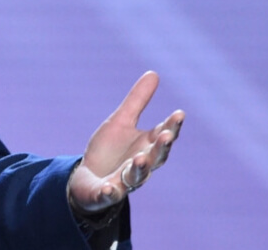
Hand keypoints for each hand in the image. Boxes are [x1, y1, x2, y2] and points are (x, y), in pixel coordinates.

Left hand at [69, 71, 183, 213]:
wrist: (88, 177)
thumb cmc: (110, 149)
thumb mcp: (121, 121)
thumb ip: (137, 101)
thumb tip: (154, 73)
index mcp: (146, 146)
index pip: (163, 135)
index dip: (172, 126)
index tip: (179, 113)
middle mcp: (141, 164)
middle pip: (156, 157)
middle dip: (162, 148)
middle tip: (166, 136)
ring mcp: (125, 180)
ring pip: (136, 176)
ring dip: (140, 168)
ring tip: (140, 159)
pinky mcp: (108, 192)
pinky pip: (111, 194)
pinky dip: (111, 192)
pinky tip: (109, 188)